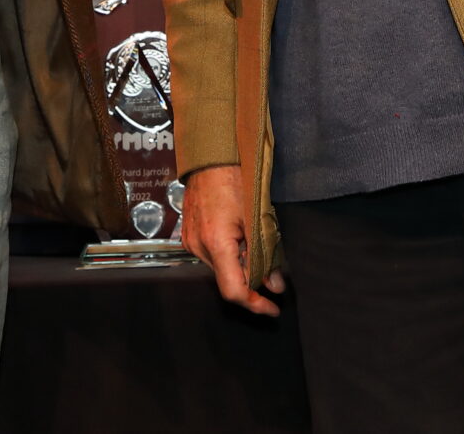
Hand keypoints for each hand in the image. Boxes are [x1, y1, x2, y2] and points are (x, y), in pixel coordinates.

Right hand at [181, 163, 284, 314]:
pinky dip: (229, 255)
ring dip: (240, 265)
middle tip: (271, 271)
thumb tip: (274, 284)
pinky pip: (212, 255)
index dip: (255, 304)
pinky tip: (239, 237)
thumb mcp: (257, 218)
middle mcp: (199, 246)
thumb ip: (266, 255)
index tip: (272, 308)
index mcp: (216, 244)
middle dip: (251, 281)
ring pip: (220, 269)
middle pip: (227, 281)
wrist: (210, 156)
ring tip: (253, 243)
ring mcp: (191, 241)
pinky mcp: (189, 234)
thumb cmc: (234, 178)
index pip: (234, 291)